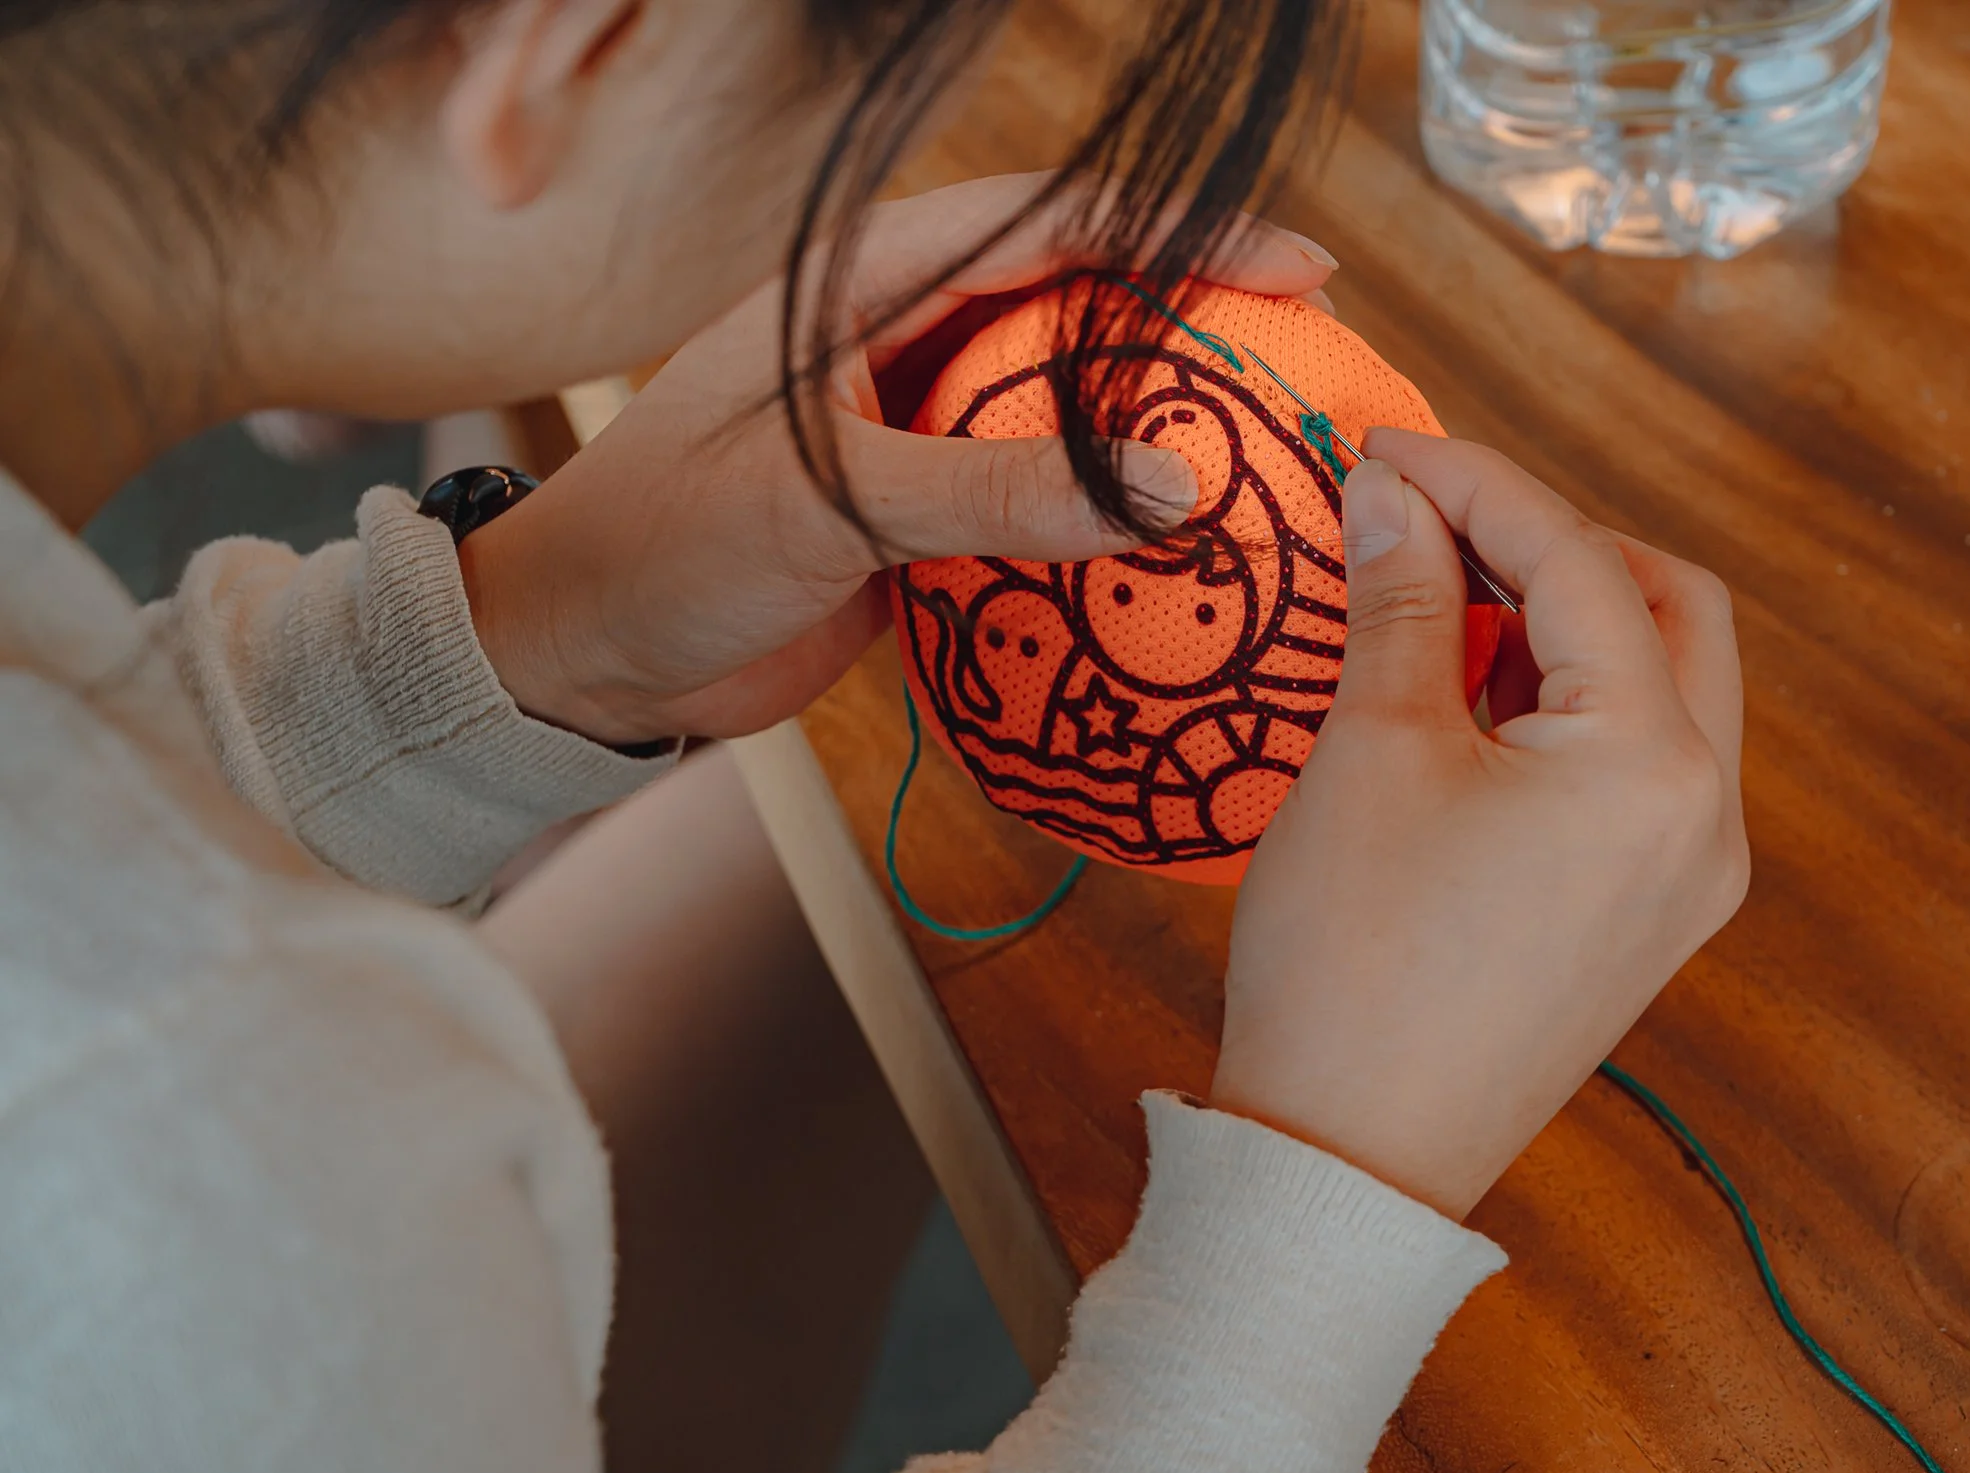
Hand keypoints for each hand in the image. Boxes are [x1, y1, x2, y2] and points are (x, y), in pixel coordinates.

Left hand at [459, 173, 1338, 744]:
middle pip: (1076, 306)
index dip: (1180, 233)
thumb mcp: (827, 505)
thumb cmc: (663, 550)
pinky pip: (1036, 507)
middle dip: (1190, 324)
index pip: (1049, 226)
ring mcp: (911, 433)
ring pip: (1064, 412)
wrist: (575, 663)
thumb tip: (1174, 488)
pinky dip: (1105, 527)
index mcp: (861, 286)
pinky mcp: (916, 521)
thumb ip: (998, 491)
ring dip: (1155, 433)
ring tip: (1271, 455)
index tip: (1296, 265)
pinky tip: (1179, 557)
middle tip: (1309, 358)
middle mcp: (896, 341)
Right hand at [1211, 431, 1748, 1218]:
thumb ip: (1403, 602)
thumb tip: (1394, 497)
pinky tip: (1472, 704)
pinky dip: (1572, 708)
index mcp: (1655, 763)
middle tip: (1435, 525)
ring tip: (1440, 611)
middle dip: (1555, 544)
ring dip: (1568, 622)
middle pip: (1671, 608)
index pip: (1580, 563)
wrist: (1352, 1160)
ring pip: (1667, 687)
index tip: (1384, 449)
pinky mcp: (1653, 918)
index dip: (1475, 483)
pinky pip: (1642, 768)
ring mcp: (1693, 876)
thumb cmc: (1353, 965)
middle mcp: (1709, 815)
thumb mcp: (1371, 753)